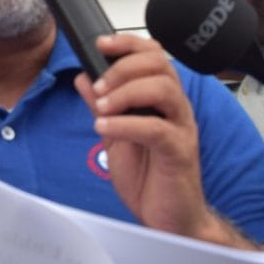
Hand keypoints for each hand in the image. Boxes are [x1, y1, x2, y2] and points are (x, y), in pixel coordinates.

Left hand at [73, 34, 209, 237]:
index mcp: (161, 101)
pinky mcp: (179, 152)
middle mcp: (175, 109)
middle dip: (122, 68)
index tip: (100, 44)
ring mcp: (181, 129)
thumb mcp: (115, 137)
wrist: (168, 219)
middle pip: (159, 65)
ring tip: (100, 108)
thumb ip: (102, 107)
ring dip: (125, 92)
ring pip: (162, 89)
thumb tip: (83, 78)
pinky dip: (126, 124)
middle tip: (98, 88)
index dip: (128, 44)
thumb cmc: (149, 179)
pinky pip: (156, 128)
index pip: (154, 55)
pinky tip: (104, 128)